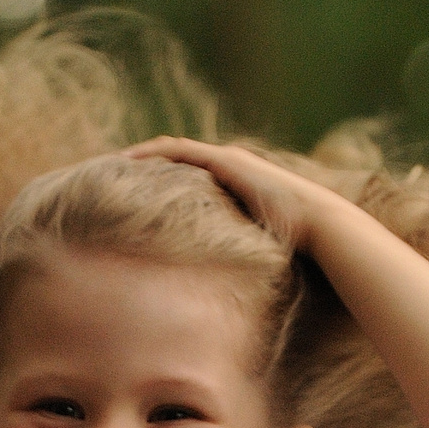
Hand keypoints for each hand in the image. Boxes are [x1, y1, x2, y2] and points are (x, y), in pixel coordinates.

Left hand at [120, 137, 344, 250]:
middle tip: (111, 170)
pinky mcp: (226, 161)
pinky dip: (154, 153)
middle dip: (145, 160)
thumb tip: (220, 279)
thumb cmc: (293, 242)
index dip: (159, 173)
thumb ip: (233, 248)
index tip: (131, 185)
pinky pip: (181, 151)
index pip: (188, 170)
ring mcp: (227, 159)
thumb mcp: (252, 243)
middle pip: (176, 154)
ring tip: (111, 162)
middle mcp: (228, 163)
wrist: (317, 224)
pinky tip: (129, 160)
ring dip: (143, 153)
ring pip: (174, 148)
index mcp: (232, 180)